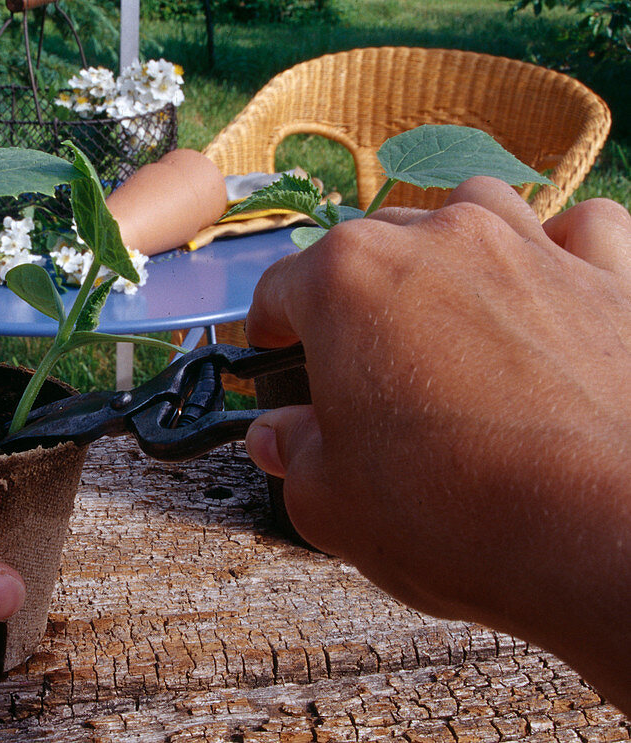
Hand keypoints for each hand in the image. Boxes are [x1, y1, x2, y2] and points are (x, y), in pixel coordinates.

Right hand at [243, 177, 630, 709]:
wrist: (604, 537)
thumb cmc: (455, 514)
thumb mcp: (329, 500)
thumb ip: (293, 452)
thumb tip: (279, 435)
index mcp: (347, 281)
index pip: (281, 288)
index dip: (269, 329)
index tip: (273, 354)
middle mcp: (436, 239)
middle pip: (370, 246)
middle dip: (353, 300)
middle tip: (356, 369)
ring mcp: (529, 248)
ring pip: (471, 208)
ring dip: (449, 248)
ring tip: (447, 309)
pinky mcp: (613, 276)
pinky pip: (580, 230)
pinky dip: (558, 251)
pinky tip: (548, 292)